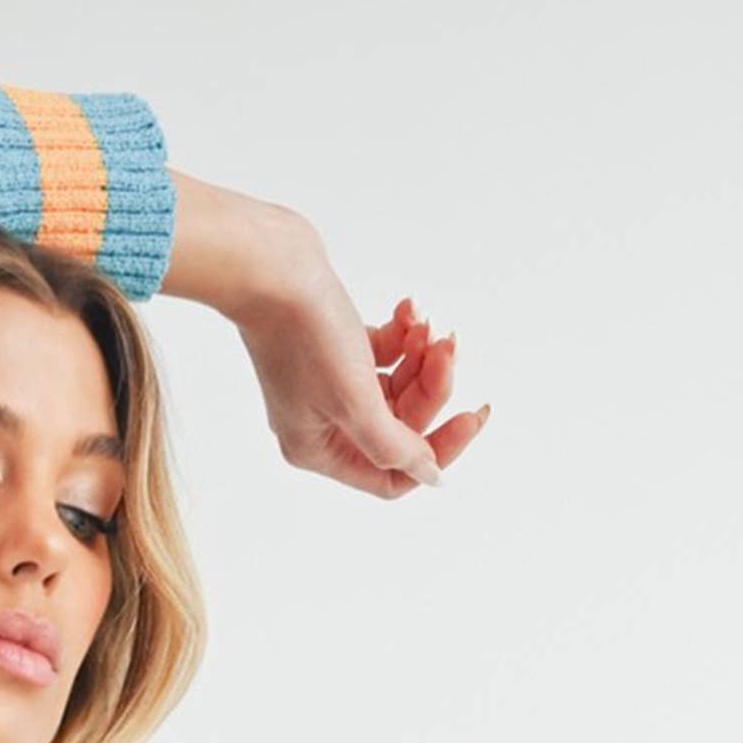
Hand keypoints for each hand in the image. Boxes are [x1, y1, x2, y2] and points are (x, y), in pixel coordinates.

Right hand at [163, 177, 488, 496]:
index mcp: (319, 449)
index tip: (472, 415)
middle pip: (401, 425)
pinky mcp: (336, 348)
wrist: (270, 266)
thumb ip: (395, 447)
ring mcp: (328, 385)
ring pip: (398, 387)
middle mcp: (322, 423)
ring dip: (421, 357)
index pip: (392, 475)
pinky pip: (386, 354)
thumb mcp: (355, 401)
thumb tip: (430, 476)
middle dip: (431, 386)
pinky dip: (403, 335)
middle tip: (446, 346)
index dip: (437, 450)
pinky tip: (407, 309)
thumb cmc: (303, 335)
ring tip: (426, 324)